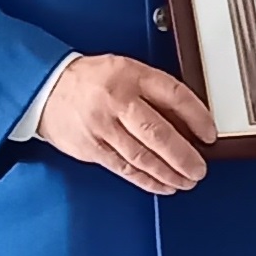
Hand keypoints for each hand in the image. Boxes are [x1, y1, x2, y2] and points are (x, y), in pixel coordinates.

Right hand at [35, 53, 216, 194]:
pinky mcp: (91, 148)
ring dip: (168, 173)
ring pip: (141, 156)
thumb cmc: (93, 79)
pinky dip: (146, 180)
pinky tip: (162, 185)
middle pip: (158, 133)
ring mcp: (103, 127)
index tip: (209, 134)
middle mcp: (118, 101)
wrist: (47, 87)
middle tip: (199, 168)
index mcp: (132, 75)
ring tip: (186, 181)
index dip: (197, 117)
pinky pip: (124, 168)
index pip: (174, 95)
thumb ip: (155, 91)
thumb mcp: (128, 70)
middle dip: (183, 156)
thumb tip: (188, 120)